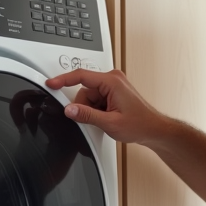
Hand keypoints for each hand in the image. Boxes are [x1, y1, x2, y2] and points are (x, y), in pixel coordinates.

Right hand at [45, 69, 169, 145]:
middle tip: (97, 119)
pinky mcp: (114, 91)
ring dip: (92, 109)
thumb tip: (70, 110)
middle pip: (84, 89)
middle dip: (85, 106)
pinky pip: (96, 98)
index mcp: (112, 81)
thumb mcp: (110, 123)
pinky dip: (97, 109)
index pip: (81, 76)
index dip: (63, 80)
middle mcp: (113, 79)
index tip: (51, 83)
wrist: (154, 129)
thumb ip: (87, 115)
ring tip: (106, 119)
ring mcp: (114, 84)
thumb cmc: (139, 124)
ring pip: (89, 96)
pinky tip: (107, 117)